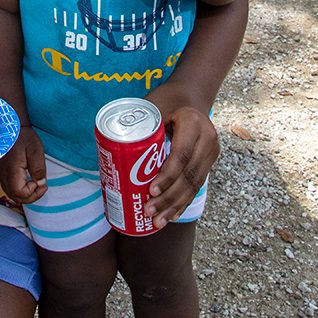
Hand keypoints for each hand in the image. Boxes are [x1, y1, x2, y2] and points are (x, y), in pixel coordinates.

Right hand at [0, 126, 47, 203]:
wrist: (10, 128)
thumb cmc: (24, 137)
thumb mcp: (36, 150)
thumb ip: (38, 168)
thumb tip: (41, 183)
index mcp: (12, 170)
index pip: (19, 193)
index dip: (32, 193)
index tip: (41, 183)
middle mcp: (4, 175)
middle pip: (15, 197)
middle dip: (30, 197)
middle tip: (42, 187)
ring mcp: (1, 174)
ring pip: (11, 194)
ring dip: (25, 195)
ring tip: (37, 185)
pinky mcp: (2, 173)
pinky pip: (9, 188)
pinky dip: (20, 190)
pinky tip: (28, 182)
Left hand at [144, 106, 217, 227]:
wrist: (190, 96)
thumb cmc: (166, 99)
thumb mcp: (153, 103)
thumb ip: (137, 121)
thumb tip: (106, 147)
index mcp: (194, 123)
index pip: (181, 155)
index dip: (167, 175)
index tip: (149, 190)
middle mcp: (208, 138)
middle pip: (189, 175)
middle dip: (168, 197)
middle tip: (148, 211)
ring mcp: (211, 152)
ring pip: (194, 184)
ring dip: (175, 205)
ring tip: (157, 222)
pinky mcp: (208, 162)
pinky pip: (196, 185)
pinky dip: (183, 202)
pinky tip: (171, 216)